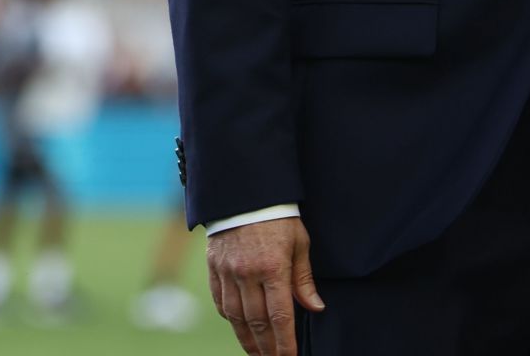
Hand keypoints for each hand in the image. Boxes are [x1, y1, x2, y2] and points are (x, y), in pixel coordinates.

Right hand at [206, 217, 324, 355]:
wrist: (242, 191)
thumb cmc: (277, 216)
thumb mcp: (299, 242)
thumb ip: (304, 278)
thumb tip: (315, 308)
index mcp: (273, 268)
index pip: (280, 317)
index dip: (285, 343)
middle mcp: (247, 273)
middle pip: (257, 322)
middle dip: (267, 348)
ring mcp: (227, 271)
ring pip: (235, 316)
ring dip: (246, 339)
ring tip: (257, 353)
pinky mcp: (214, 266)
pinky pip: (220, 299)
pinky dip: (229, 317)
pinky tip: (238, 327)